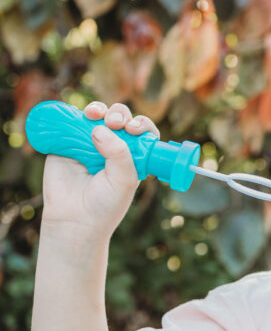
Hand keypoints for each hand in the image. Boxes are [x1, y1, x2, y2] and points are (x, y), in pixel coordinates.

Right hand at [41, 100, 160, 242]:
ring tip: (94, 115)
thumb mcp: (123, 180)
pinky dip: (76, 113)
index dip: (141, 124)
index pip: (143, 132)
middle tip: (115, 123)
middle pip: (120, 119)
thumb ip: (120, 153)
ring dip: (99, 109)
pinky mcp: (67, 144)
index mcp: (133, 156)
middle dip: (120, 115)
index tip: (134, 128)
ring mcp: (89, 144)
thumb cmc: (105, 205)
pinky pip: (71, 122)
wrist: (74, 221)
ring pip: (97, 116)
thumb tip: (100, 128)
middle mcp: (113, 147)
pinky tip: (81, 115)